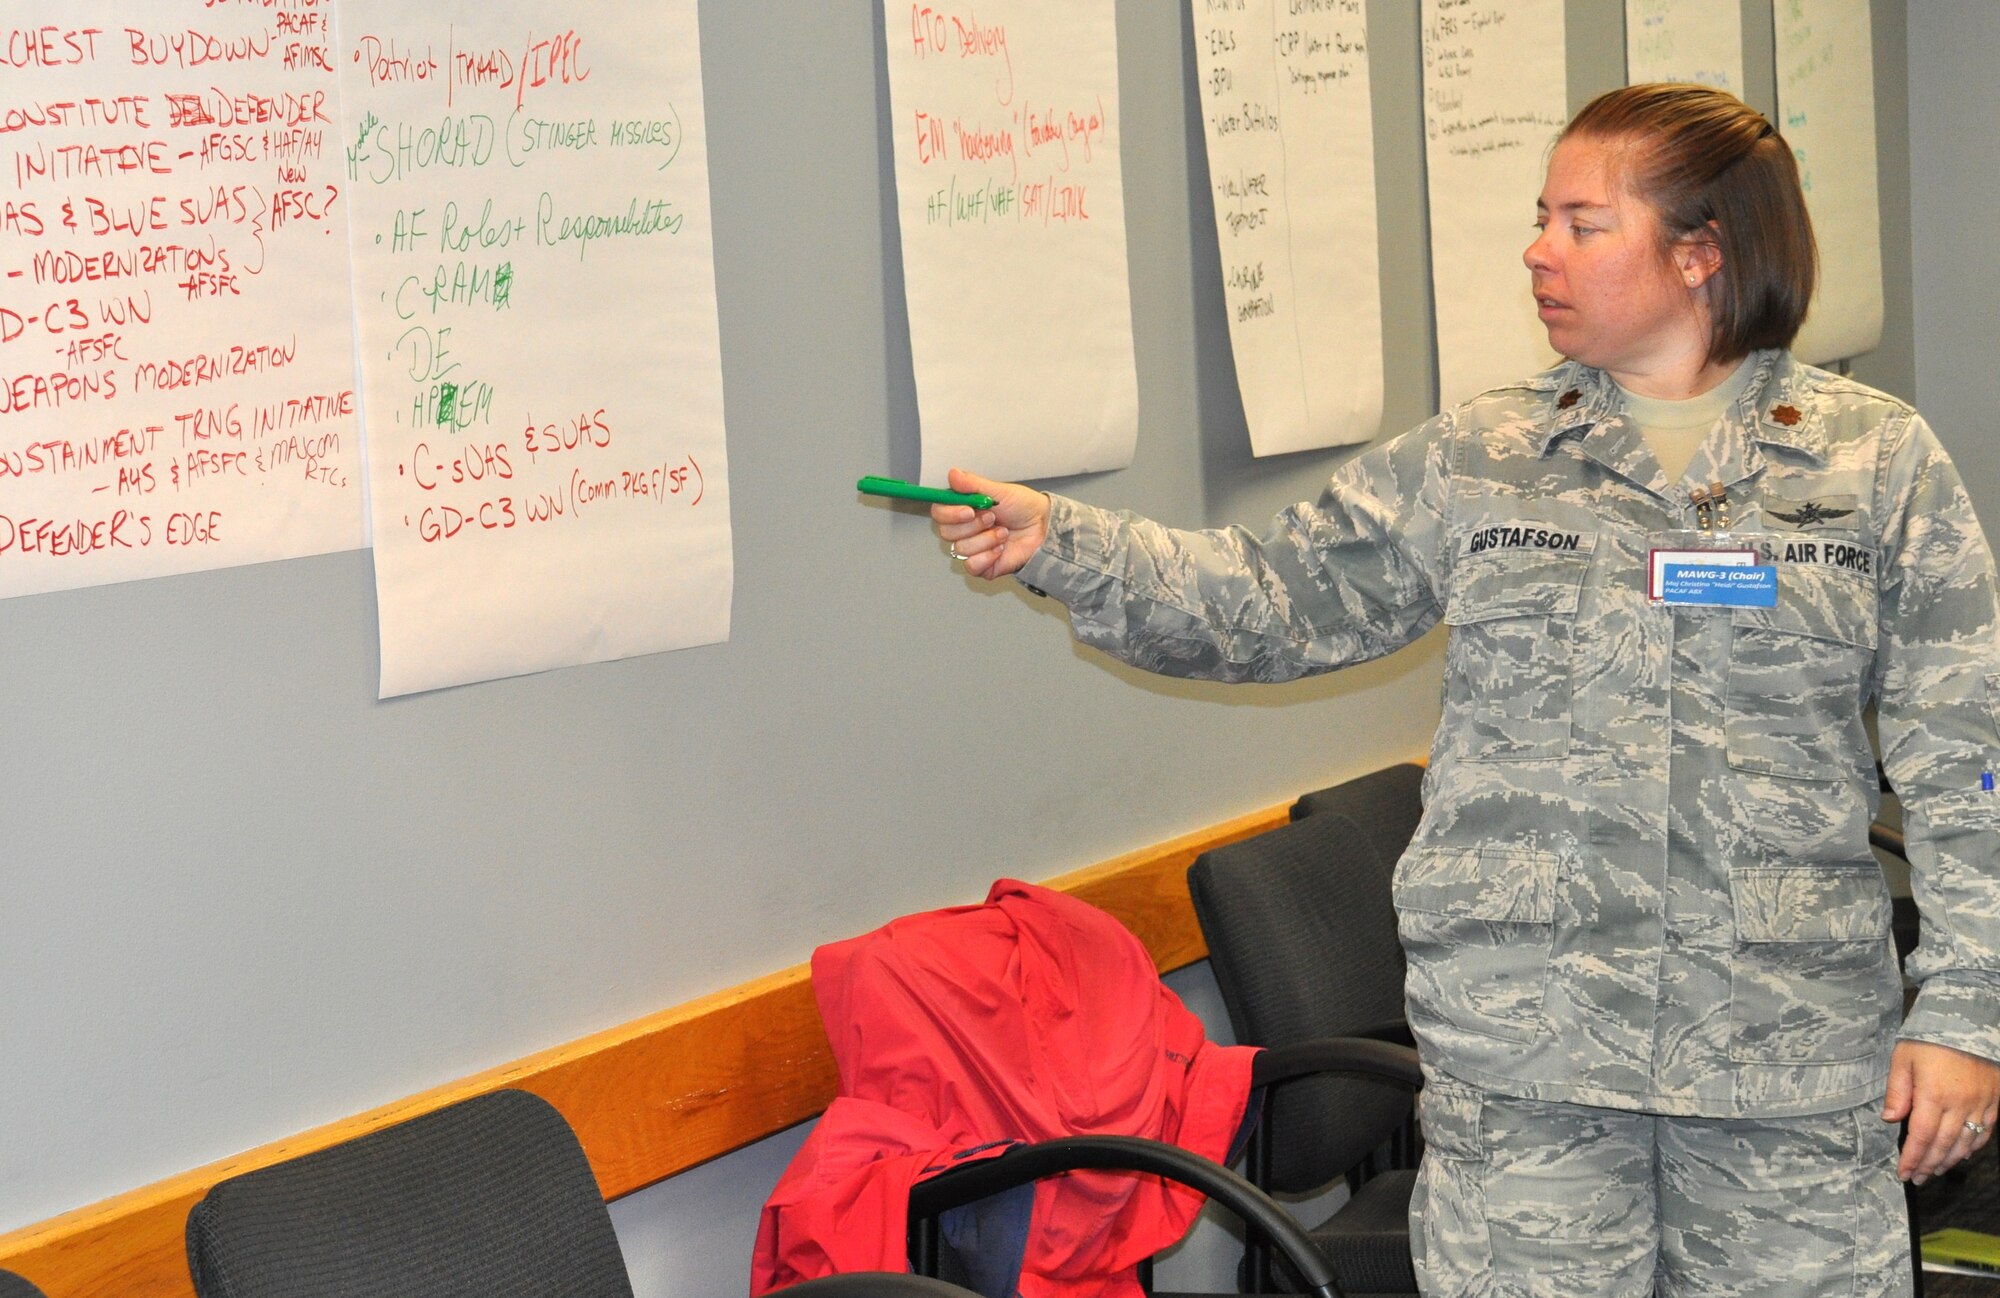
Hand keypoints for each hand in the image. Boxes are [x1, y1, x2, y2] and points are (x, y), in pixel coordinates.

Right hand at [930, 468, 1048, 579]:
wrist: (1043, 528)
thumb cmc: (1023, 508)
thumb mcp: (999, 491)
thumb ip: (973, 484)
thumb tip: (953, 474)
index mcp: (963, 508)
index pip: (939, 512)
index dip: (950, 513)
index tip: (969, 510)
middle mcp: (964, 529)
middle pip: (946, 532)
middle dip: (972, 526)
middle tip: (992, 518)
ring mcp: (972, 548)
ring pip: (961, 548)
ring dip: (986, 539)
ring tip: (1003, 533)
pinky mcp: (981, 566)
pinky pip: (972, 565)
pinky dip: (988, 556)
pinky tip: (1001, 548)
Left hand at [1882, 1039, 1999, 1182]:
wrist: (1969, 1021)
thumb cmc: (1930, 1039)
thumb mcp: (1903, 1059)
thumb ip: (1897, 1091)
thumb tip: (1889, 1119)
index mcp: (1934, 1095)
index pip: (1920, 1136)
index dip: (1912, 1158)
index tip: (1903, 1173)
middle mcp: (1960, 1104)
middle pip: (1943, 1144)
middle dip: (1928, 1165)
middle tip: (1918, 1178)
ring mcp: (1981, 1104)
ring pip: (1965, 1142)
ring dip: (1949, 1160)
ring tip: (1936, 1171)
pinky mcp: (1994, 1100)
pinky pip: (1986, 1131)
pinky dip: (1974, 1146)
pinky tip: (1962, 1154)